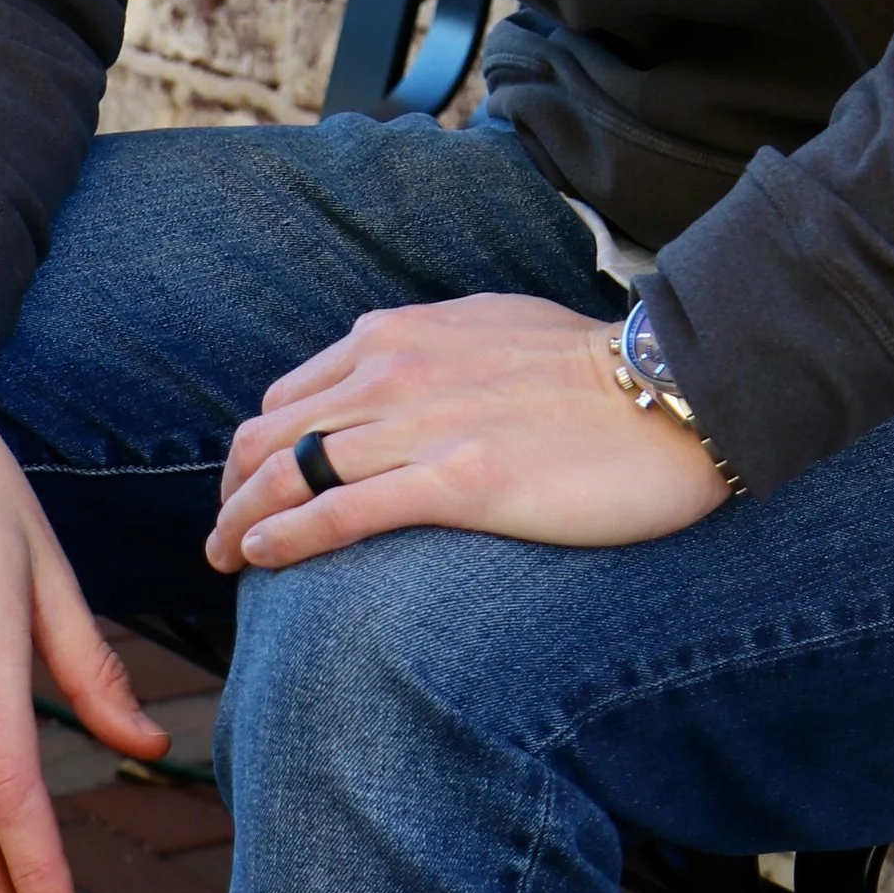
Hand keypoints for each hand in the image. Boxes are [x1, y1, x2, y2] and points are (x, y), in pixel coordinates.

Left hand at [206, 293, 732, 574]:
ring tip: (226, 561)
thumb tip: (394, 383)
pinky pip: (341, 512)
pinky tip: (264, 560)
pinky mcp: (460, 480)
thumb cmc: (591, 371)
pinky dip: (288, 537)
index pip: (290, 397)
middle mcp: (395, 371)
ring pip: (291, 475)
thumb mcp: (489, 331)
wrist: (671, 388)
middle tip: (222, 538)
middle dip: (232, 490)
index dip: (256, 452)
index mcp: (399, 336)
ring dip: (242, 523)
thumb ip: (430, 354)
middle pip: (271, 436)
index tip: (252, 493)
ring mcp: (424, 424)